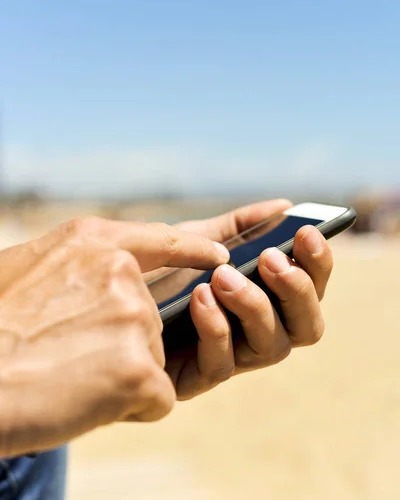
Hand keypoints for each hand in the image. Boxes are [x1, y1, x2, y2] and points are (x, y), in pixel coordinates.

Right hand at [0, 217, 228, 455]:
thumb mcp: (27, 269)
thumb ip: (78, 267)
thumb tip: (112, 278)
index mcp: (91, 242)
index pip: (162, 239)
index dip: (193, 249)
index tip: (218, 256)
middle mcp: (120, 273)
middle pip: (151, 317)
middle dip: (123, 343)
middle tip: (71, 358)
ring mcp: (134, 319)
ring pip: (150, 357)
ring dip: (120, 375)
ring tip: (70, 378)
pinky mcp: (139, 369)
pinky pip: (155, 395)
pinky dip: (128, 407)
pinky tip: (84, 401)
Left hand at [165, 199, 333, 398]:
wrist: (103, 295)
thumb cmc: (155, 270)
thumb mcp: (196, 239)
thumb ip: (239, 225)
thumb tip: (285, 206)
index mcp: (264, 301)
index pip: (309, 292)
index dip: (317, 264)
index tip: (306, 231)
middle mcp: (255, 333)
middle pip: (307, 326)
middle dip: (296, 290)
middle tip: (270, 259)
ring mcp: (229, 359)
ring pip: (273, 347)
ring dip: (254, 305)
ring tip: (223, 274)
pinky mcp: (194, 380)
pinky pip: (222, 365)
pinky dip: (216, 327)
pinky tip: (199, 297)